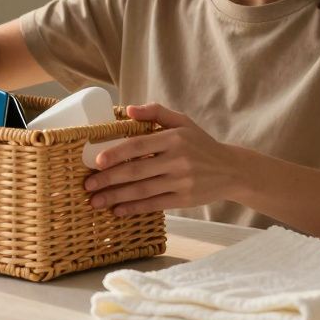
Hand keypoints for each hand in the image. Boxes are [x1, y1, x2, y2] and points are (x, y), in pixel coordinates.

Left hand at [83, 103, 242, 216]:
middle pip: (136, 170)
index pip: (138, 145)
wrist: (231, 170)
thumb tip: (127, 110)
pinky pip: (154, 204)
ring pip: (142, 190)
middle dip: (108, 179)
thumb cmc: (200, 143)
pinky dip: (134, 208)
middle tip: (87, 185)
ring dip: (116, 196)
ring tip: (95, 201)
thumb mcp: (182, 122)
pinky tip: (117, 210)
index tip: (96, 162)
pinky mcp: (184, 200)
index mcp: (174, 138)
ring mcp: (181, 182)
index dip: (116, 153)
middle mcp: (177, 160)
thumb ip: (156, 113)